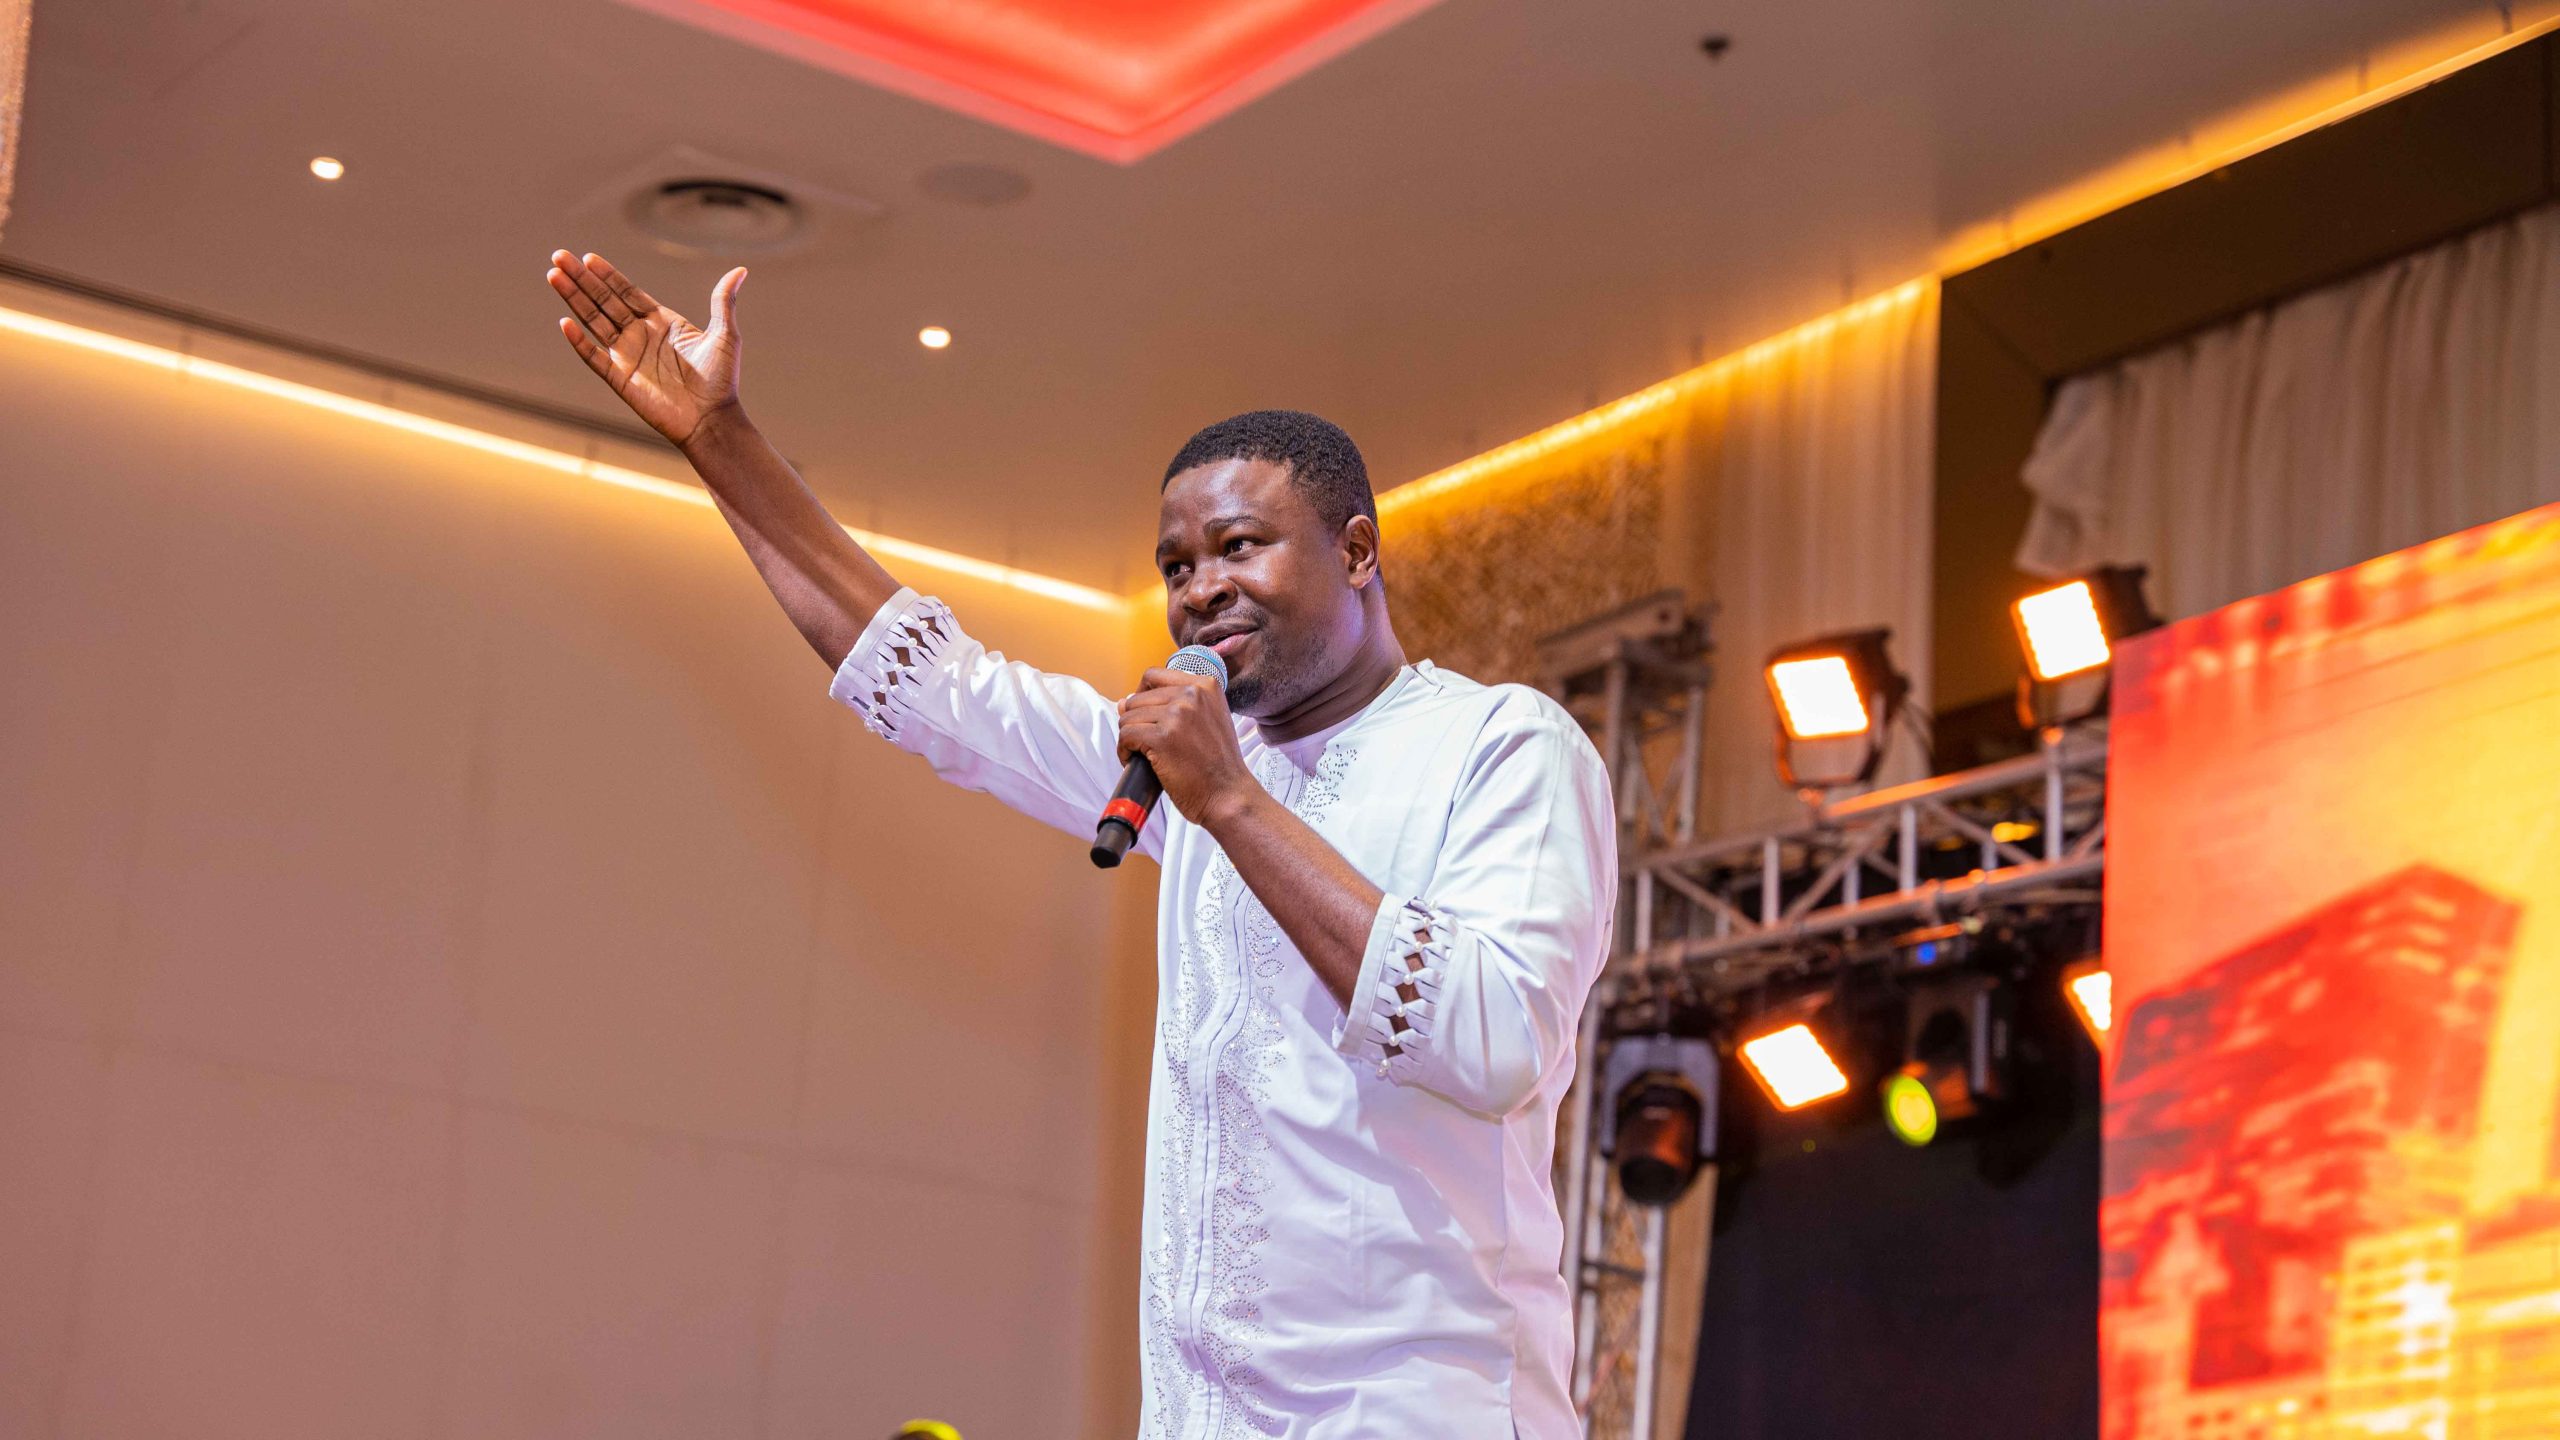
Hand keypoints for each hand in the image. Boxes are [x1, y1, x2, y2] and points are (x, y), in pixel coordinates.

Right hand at [546, 251, 744, 448]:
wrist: (713, 420)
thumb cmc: (722, 380)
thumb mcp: (726, 335)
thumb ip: (724, 302)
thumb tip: (740, 270)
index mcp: (661, 322)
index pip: (627, 292)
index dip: (607, 275)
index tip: (587, 257)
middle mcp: (640, 335)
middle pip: (604, 301)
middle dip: (581, 279)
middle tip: (558, 256)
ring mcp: (628, 356)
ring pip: (594, 321)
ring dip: (574, 299)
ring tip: (554, 275)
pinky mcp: (620, 379)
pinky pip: (594, 357)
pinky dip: (580, 341)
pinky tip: (565, 323)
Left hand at [1119, 668, 1259, 829]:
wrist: (1228, 795)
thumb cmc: (1217, 764)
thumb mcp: (1207, 721)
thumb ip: (1172, 706)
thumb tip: (1123, 702)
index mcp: (1205, 685)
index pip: (1154, 675)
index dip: (1142, 694)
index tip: (1144, 714)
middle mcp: (1192, 694)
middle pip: (1137, 698)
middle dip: (1135, 721)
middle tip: (1144, 743)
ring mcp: (1177, 714)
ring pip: (1127, 717)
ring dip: (1128, 738)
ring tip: (1141, 754)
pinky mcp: (1162, 737)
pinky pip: (1126, 735)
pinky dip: (1124, 751)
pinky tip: (1135, 761)